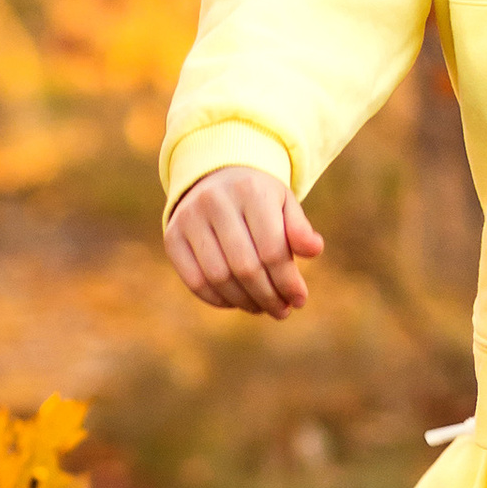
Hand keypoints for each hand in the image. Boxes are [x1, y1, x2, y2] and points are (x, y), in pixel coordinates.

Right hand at [165, 164, 325, 317]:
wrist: (215, 176)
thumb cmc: (258, 198)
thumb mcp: (284, 203)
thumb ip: (299, 228)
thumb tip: (314, 250)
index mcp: (251, 191)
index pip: (272, 249)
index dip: (288, 282)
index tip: (299, 299)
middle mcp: (215, 202)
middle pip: (245, 267)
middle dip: (268, 296)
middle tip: (282, 311)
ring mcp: (189, 218)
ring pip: (219, 277)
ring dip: (244, 302)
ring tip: (262, 308)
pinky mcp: (173, 236)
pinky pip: (194, 281)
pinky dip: (218, 300)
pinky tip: (237, 302)